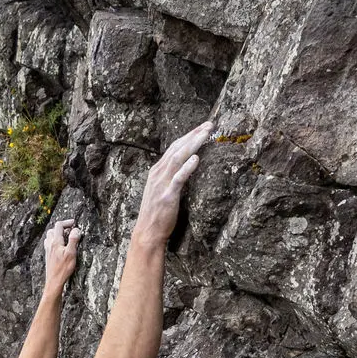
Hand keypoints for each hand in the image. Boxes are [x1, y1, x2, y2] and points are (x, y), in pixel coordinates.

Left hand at [42, 215, 80, 287]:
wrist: (54, 281)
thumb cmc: (63, 269)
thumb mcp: (71, 253)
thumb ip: (73, 240)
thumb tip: (76, 229)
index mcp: (55, 242)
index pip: (59, 225)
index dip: (67, 222)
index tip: (74, 223)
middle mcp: (50, 244)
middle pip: (53, 230)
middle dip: (62, 227)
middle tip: (70, 230)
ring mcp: (48, 250)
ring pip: (49, 237)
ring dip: (57, 234)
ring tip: (65, 237)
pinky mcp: (48, 256)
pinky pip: (49, 244)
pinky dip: (54, 241)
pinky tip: (60, 247)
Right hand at [133, 120, 214, 244]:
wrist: (147, 234)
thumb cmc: (157, 214)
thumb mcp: (162, 190)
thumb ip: (172, 178)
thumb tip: (187, 168)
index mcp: (156, 172)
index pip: (174, 148)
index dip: (188, 136)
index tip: (202, 127)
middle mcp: (157, 174)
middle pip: (177, 148)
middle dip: (193, 135)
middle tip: (209, 124)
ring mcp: (161, 184)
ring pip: (177, 158)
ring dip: (192, 144)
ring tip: (206, 134)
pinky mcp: (167, 196)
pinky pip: (178, 179)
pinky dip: (186, 167)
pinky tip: (196, 158)